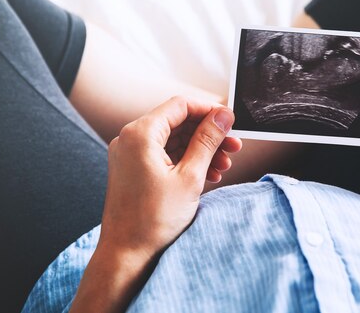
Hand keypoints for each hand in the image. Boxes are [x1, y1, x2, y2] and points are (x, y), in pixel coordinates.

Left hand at [99, 96, 241, 259]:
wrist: (126, 254)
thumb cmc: (152, 220)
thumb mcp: (190, 176)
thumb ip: (208, 141)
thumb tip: (223, 116)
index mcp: (140, 134)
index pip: (181, 105)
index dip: (209, 111)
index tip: (230, 122)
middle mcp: (131, 139)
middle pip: (178, 122)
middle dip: (208, 134)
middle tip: (233, 146)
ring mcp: (131, 154)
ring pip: (174, 139)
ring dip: (201, 149)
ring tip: (224, 165)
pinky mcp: (134, 168)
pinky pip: (165, 154)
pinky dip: (187, 160)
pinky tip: (208, 174)